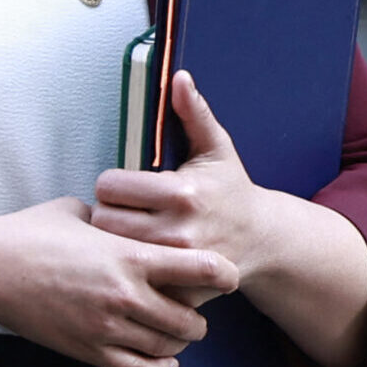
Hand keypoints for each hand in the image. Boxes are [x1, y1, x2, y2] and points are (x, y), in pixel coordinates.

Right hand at [0, 197, 240, 366]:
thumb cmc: (31, 234)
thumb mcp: (80, 212)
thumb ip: (114, 220)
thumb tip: (128, 216)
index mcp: (129, 255)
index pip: (199, 269)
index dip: (222, 274)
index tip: (229, 275)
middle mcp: (125, 295)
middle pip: (191, 320)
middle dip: (200, 318)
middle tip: (197, 310)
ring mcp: (108, 327)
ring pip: (169, 348)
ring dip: (180, 343)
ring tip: (179, 333)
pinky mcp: (90, 350)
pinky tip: (163, 360)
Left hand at [89, 71, 281, 294]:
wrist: (262, 239)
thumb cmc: (231, 190)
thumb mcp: (216, 148)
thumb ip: (193, 112)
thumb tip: (178, 77)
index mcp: (181, 192)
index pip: (110, 186)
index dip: (112, 184)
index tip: (123, 187)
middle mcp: (177, 230)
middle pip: (103, 220)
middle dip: (108, 212)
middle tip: (122, 211)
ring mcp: (176, 265)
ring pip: (112, 250)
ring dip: (114, 241)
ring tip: (128, 231)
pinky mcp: (178, 289)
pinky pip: (133, 280)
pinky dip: (131, 271)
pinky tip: (139, 259)